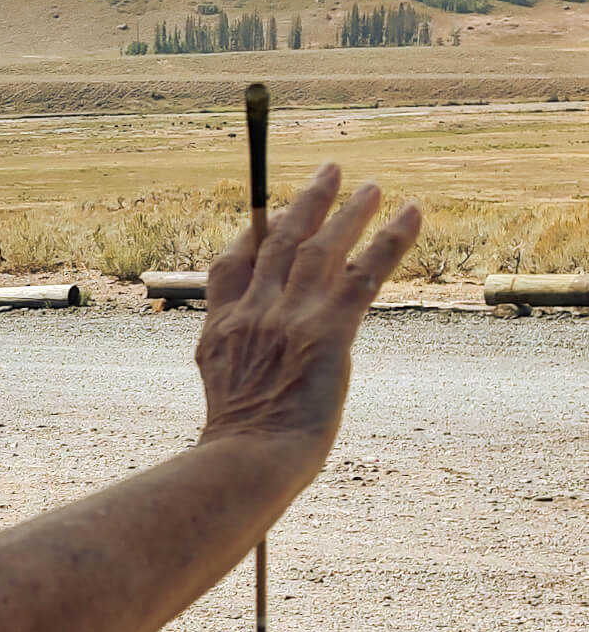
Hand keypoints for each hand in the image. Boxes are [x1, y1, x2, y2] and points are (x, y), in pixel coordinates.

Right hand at [195, 164, 421, 468]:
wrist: (248, 459)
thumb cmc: (238, 451)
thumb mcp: (224, 405)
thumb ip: (240, 381)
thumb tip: (253, 394)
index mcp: (220, 332)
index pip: (230, 269)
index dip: (250, 237)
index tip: (268, 216)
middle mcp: (252, 315)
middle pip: (277, 242)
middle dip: (305, 203)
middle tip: (329, 172)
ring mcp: (287, 319)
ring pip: (320, 249)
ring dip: (349, 212)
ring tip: (373, 186)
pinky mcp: (326, 330)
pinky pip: (364, 274)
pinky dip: (391, 240)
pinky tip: (411, 214)